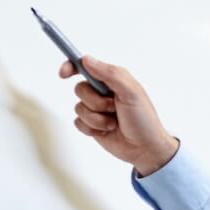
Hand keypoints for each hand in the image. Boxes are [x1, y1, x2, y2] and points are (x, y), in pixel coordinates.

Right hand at [62, 56, 179, 174]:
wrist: (145, 149)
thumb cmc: (144, 120)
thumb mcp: (131, 92)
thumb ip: (110, 74)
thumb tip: (86, 60)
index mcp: (112, 80)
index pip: (86, 67)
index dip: (72, 67)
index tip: (64, 73)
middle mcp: (102, 93)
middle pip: (80, 89)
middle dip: (95, 101)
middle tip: (113, 107)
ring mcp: (96, 109)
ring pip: (78, 108)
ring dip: (96, 118)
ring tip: (114, 122)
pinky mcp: (92, 125)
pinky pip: (78, 122)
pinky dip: (92, 128)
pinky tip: (106, 131)